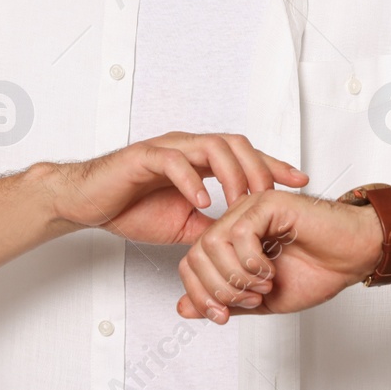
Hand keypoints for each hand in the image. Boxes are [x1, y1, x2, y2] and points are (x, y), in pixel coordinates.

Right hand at [43, 132, 308, 246]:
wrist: (87, 203)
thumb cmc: (130, 207)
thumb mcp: (183, 225)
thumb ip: (212, 227)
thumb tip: (242, 245)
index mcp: (199, 162)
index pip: (245, 157)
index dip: (275, 166)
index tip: (302, 180)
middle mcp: (187, 149)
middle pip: (235, 144)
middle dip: (259, 167)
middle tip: (273, 196)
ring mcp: (166, 150)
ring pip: (210, 146)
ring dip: (232, 172)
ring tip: (242, 199)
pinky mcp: (143, 157)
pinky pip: (173, 162)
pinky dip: (192, 181)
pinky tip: (204, 201)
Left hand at [175, 189, 383, 322]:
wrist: (352, 256)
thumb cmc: (317, 271)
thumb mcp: (261, 299)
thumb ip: (224, 301)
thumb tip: (183, 308)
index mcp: (231, 241)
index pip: (192, 263)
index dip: (201, 295)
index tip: (224, 316)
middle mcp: (236, 221)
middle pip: (196, 254)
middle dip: (219, 289)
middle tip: (251, 299)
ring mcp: (249, 208)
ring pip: (213, 243)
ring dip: (236, 276)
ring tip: (263, 284)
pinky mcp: (267, 202)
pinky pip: (239, 233)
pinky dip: (251, 261)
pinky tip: (270, 269)